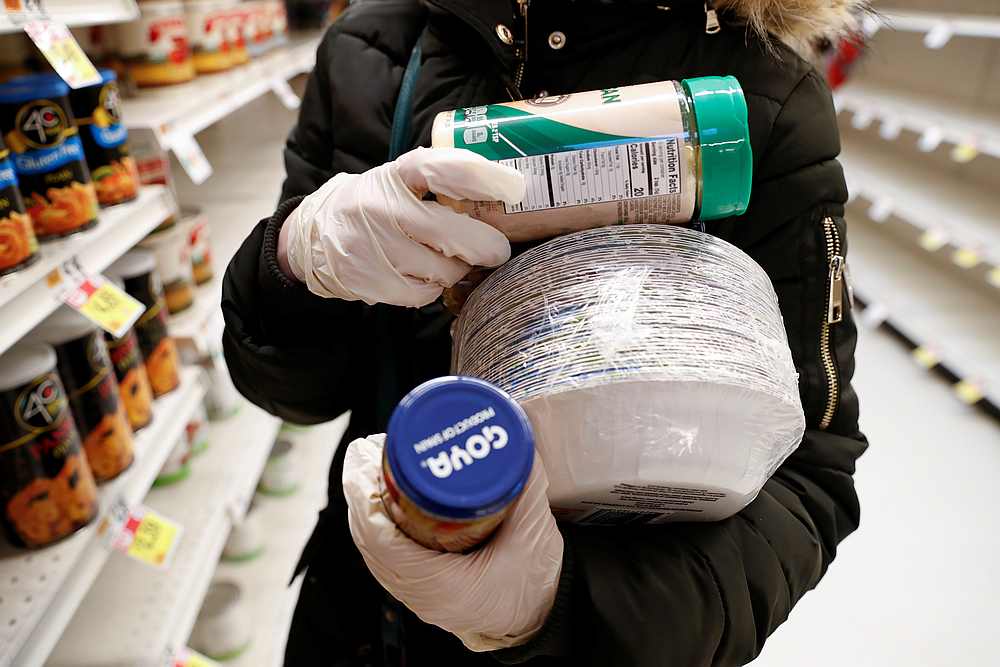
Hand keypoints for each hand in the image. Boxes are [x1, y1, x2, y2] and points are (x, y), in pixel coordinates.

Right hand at [279, 147, 524, 306]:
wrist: (311, 236)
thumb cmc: (372, 206)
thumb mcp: (396, 181)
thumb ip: (436, 184)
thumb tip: (506, 196)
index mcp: (394, 175)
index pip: (441, 169)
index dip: (482, 176)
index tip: (514, 187)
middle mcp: (382, 208)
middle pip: (451, 233)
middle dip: (486, 246)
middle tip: (497, 250)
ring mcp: (374, 247)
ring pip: (442, 270)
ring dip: (457, 269)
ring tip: (451, 261)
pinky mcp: (368, 280)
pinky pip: (423, 294)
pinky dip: (433, 288)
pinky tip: (426, 277)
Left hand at [343, 435, 563, 651]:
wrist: (542, 616)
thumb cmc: (537, 585)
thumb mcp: (533, 532)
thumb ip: (525, 485)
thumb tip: (517, 440)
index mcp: (442, 586)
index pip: (380, 539)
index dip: (364, 496)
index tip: (363, 458)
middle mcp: (421, 595)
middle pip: (368, 539)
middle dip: (361, 490)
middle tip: (367, 451)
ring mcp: (417, 596)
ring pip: (372, 548)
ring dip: (366, 506)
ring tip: (369, 466)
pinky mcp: (420, 591)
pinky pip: (384, 557)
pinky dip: (376, 525)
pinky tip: (382, 500)